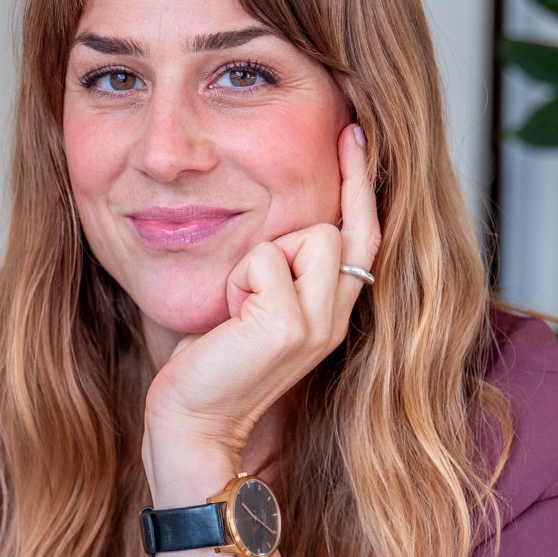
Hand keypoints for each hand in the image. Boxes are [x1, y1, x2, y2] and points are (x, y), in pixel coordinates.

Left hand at [142, 124, 380, 478]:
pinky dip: (238, 279)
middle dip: (287, 238)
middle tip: (249, 283)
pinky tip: (229, 319)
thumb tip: (273, 213)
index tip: (350, 132)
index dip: (360, 183)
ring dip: (261, 259)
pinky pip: (266, 258)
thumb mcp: (252, 304)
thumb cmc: (209, 365)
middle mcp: (336, 317)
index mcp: (332, 312)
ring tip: (239, 306)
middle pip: (337, 229)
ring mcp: (319, 323)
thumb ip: (277, 267)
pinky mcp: (290, 325)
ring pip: (310, 236)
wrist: (193, 424)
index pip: (364, 234)